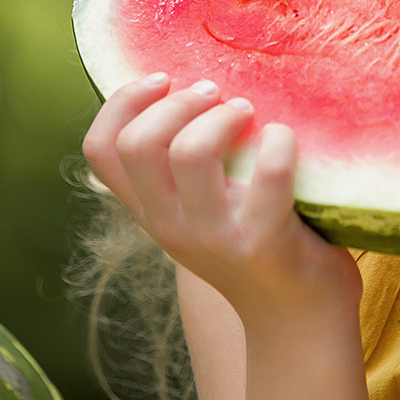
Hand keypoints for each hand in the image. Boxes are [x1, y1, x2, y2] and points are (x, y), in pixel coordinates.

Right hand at [81, 74, 360, 326]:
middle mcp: (171, 226)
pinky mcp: (264, 242)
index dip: (120, 102)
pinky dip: (279, 141)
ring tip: (248, 112)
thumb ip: (183, 170)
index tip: (161, 78)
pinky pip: (269, 172)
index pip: (99, 151)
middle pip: (137, 144)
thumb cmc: (256, 245)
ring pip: (190, 153)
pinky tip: (284, 138)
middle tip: (215, 93)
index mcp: (151, 212)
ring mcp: (214, 237)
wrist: (300, 320)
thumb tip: (187, 86)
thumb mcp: (202, 212)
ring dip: (224, 115)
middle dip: (177, 102)